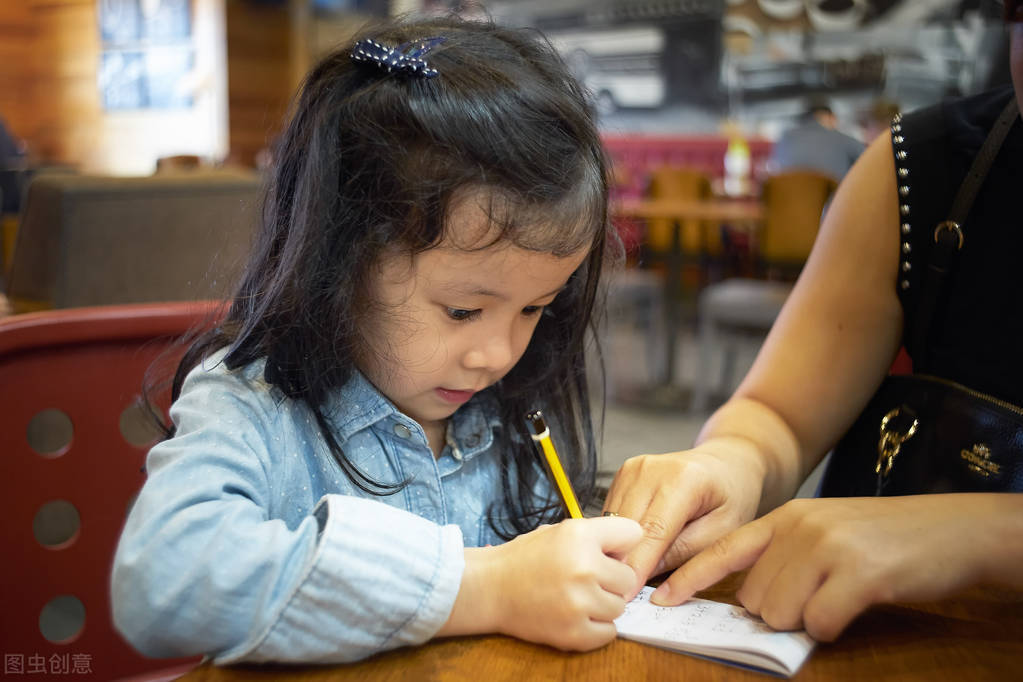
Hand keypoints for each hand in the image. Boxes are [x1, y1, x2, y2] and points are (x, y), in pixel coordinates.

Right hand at [450, 516, 640, 650]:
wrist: (490, 588)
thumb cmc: (524, 558)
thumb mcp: (560, 531)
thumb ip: (596, 536)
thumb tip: (627, 552)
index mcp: (580, 535)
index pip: (634, 534)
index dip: (620, 544)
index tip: (608, 552)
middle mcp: (584, 567)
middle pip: (629, 578)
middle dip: (611, 579)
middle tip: (587, 579)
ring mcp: (580, 603)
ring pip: (619, 607)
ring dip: (603, 604)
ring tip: (577, 597)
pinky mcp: (574, 633)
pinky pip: (609, 632)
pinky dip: (596, 627)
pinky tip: (576, 615)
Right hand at [602, 438, 765, 595]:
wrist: (726, 462)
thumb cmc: (731, 497)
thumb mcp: (724, 531)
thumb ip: (686, 552)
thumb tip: (645, 575)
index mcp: (683, 479)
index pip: (653, 531)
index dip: (638, 566)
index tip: (626, 595)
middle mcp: (651, 468)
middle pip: (626, 525)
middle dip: (623, 560)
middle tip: (622, 593)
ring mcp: (633, 468)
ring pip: (612, 520)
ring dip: (616, 547)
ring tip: (626, 572)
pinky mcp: (623, 473)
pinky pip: (611, 512)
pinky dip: (617, 533)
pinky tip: (630, 547)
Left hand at [650, 495, 1004, 640]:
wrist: (952, 529)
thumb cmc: (885, 537)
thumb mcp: (825, 530)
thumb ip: (785, 554)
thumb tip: (750, 601)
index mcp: (785, 517)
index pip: (723, 550)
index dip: (689, 578)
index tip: (661, 600)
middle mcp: (798, 527)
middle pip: (754, 598)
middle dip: (779, 612)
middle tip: (818, 597)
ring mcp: (826, 548)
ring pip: (780, 613)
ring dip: (806, 620)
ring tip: (838, 596)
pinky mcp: (856, 574)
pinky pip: (819, 623)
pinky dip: (833, 626)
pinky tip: (855, 603)